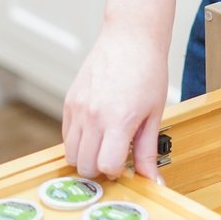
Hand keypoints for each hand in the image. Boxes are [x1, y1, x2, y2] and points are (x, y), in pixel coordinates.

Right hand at [62, 26, 168, 181]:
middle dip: (99, 169)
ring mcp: (77, 108)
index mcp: (118, 120)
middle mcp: (92, 116)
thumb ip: (148, 150)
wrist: (130, 39)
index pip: (106, 166)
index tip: (126, 164)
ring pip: (70, 154)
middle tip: (115, 158)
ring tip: (104, 146)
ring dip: (85, 157)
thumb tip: (152, 181)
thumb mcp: (154, 114)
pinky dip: (78, 141)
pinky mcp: (69, 101)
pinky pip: (66, 135)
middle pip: (84, 165)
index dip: (117, 171)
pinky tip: (96, 132)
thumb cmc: (147, 71)